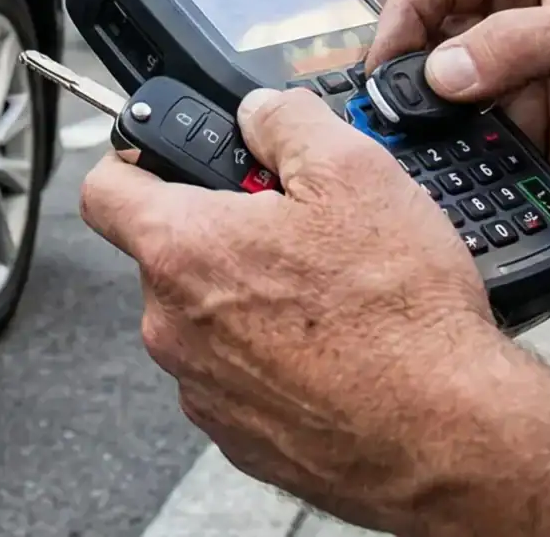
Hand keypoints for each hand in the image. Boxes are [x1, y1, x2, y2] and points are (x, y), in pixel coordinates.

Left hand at [80, 87, 533, 533]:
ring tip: (330, 295)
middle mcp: (173, 326)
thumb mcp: (357, 172)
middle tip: (295, 229)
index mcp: (184, 250)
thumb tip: (260, 111)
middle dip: (224, 233)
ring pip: (207, 318)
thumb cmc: (400, 316)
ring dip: (251, 299)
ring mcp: (203, 388)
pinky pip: (238, 376)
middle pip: (169, 255)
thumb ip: (288, 122)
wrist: (446, 436)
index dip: (134, 159)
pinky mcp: (238, 437)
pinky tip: (335, 348)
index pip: (103, 189)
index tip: (168, 157)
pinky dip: (273, 357)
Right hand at [369, 0, 549, 210]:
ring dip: (424, 115)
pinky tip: (447, 166)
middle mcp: (516, 21)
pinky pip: (473, 143)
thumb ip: (518, 44)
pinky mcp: (530, 134)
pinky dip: (454, 155)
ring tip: (409, 137)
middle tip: (388, 103)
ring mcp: (519, 80)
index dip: (406, 9)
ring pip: (442, 93)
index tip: (390, 54)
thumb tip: (442, 70)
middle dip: (405, 66)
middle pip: (430, 34)